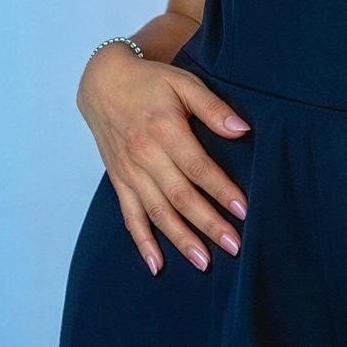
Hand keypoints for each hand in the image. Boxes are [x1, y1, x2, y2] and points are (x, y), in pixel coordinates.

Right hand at [76, 45, 252, 275]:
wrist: (102, 81)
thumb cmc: (150, 81)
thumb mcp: (184, 83)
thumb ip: (213, 108)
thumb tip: (242, 131)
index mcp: (165, 130)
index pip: (198, 168)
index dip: (221, 190)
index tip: (243, 210)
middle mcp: (145, 155)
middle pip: (180, 197)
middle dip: (208, 224)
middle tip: (234, 245)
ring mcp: (129, 172)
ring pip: (157, 213)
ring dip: (181, 240)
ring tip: (205, 263)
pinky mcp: (119, 181)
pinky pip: (129, 216)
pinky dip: (142, 242)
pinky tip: (157, 265)